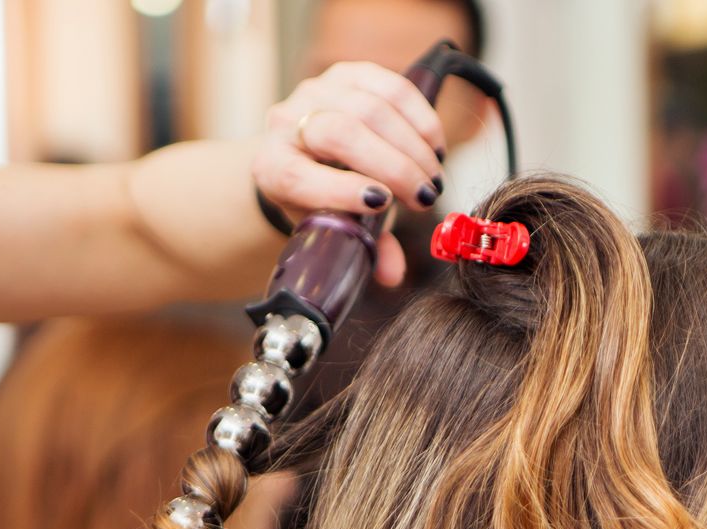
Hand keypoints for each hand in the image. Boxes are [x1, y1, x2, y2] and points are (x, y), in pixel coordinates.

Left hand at [253, 61, 448, 287]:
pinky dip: (420, 117)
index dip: (342, 190)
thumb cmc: (321, 198)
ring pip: (371, 108)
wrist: (304, 153)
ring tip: (433, 176)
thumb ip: (365, 251)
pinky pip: (390, 86)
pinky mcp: (347, 74)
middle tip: (425, 196)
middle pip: (343, 133)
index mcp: (272, 169)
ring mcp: (316, 92)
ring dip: (412, 146)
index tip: (383, 204)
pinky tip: (434, 145)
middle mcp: (286, 124)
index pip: (300, 177)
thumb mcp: (335, 227)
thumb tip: (392, 275)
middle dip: (393, 167)